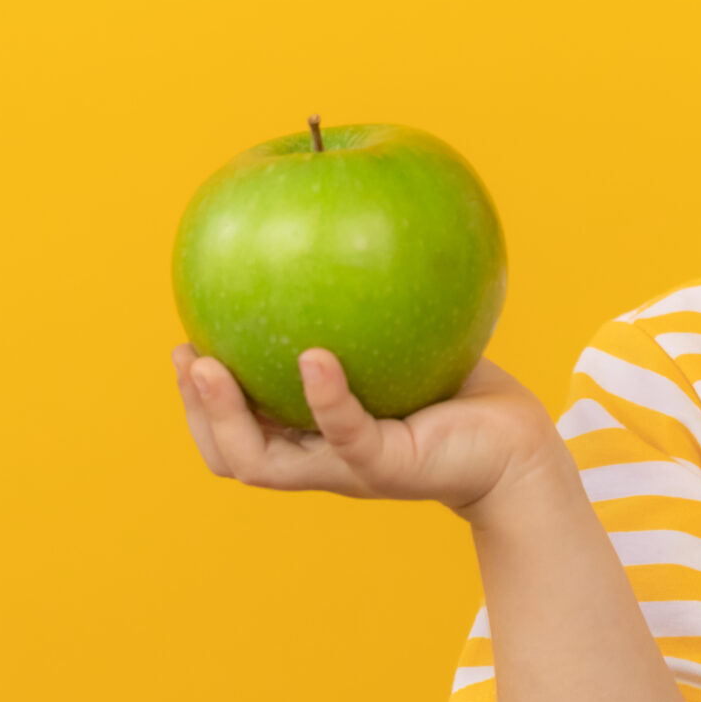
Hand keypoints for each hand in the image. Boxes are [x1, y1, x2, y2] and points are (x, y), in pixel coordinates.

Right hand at [173, 345, 564, 515]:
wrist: (516, 444)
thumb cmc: (457, 391)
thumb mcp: (398, 345)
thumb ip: (363, 310)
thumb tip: (330, 232)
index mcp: (313, 438)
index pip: (237, 431)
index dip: (200, 399)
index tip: (185, 343)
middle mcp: (322, 460)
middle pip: (232, 455)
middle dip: (197, 411)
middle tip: (185, 353)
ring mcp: (351, 469)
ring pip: (265, 461)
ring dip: (227, 416)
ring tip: (209, 367)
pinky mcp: (389, 465)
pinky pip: (345, 432)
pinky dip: (324, 395)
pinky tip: (312, 356)